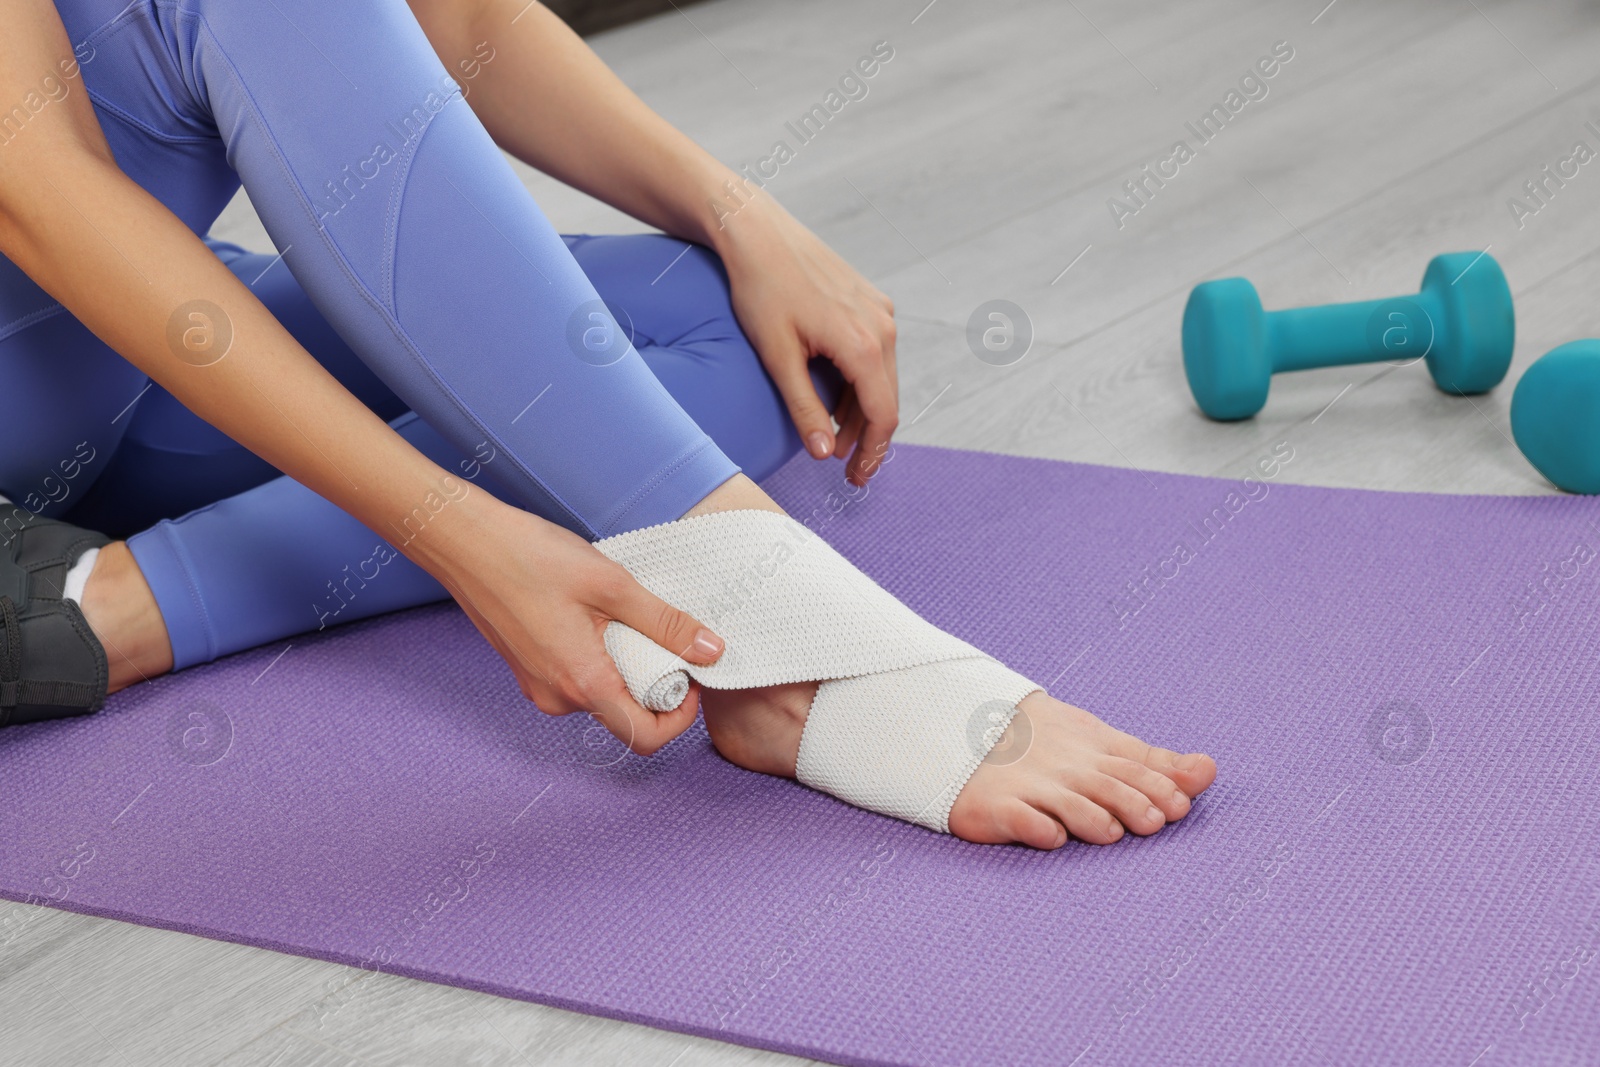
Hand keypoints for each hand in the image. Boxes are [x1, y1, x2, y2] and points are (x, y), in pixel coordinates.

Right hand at [427, 493, 723, 754]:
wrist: (464, 542)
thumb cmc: (531, 557)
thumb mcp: (611, 585)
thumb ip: (664, 623)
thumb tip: (711, 651)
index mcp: (582, 684)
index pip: (645, 738)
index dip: (680, 717)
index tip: (691, 677)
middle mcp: (558, 699)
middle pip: (626, 717)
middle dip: (655, 685)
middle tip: (663, 636)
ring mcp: (540, 688)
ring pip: (603, 696)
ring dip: (627, 667)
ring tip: (626, 618)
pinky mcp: (530, 672)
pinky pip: (579, 680)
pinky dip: (601, 659)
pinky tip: (597, 617)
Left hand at [716, 201, 898, 486]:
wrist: (756, 230)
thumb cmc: (761, 289)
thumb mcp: (778, 357)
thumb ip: (804, 408)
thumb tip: (823, 453)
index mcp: (863, 344)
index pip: (883, 415)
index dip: (873, 454)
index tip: (855, 479)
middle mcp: (882, 326)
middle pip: (886, 399)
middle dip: (868, 438)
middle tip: (844, 469)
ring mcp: (879, 311)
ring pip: (881, 377)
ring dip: (861, 410)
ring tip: (834, 437)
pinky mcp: (869, 301)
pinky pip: (874, 352)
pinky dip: (859, 381)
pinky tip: (835, 396)